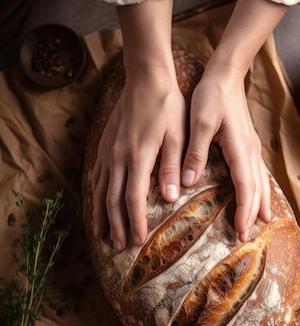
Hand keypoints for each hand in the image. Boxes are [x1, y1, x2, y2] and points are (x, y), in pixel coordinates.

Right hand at [92, 64, 185, 249]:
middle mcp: (118, 157)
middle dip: (116, 225)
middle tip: (120, 247)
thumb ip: (173, 166)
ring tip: (103, 235)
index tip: (139, 240)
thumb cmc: (167, 106)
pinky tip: (97, 204)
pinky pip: (96, 175)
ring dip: (102, 214)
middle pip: (112, 199)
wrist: (146, 78)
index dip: (136, 221)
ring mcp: (108, 151)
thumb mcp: (178, 135)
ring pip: (100, 190)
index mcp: (138, 156)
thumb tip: (171, 198)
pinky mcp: (105, 144)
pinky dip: (95, 194)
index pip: (133, 198)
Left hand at [182, 64, 270, 241]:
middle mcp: (250, 151)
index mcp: (239, 148)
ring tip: (261, 224)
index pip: (245, 187)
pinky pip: (258, 174)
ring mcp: (252, 148)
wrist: (226, 75)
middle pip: (256, 189)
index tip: (241, 231)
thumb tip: (188, 181)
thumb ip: (195, 151)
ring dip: (260, 204)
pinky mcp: (248, 145)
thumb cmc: (212, 96)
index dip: (244, 210)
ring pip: (261, 182)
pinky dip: (260, 190)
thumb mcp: (199, 121)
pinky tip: (259, 198)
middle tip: (246, 238)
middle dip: (253, 214)